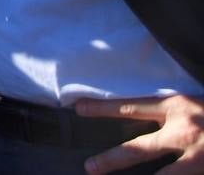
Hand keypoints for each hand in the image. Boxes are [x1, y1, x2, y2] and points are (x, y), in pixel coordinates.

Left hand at [78, 94, 203, 172]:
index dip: (103, 109)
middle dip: (112, 159)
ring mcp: (195, 155)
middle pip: (138, 148)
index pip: (131, 107)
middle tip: (90, 167)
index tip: (79, 109)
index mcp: (175, 106)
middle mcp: (181, 130)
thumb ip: (169, 111)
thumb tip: (139, 118)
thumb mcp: (190, 103)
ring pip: (161, 174)